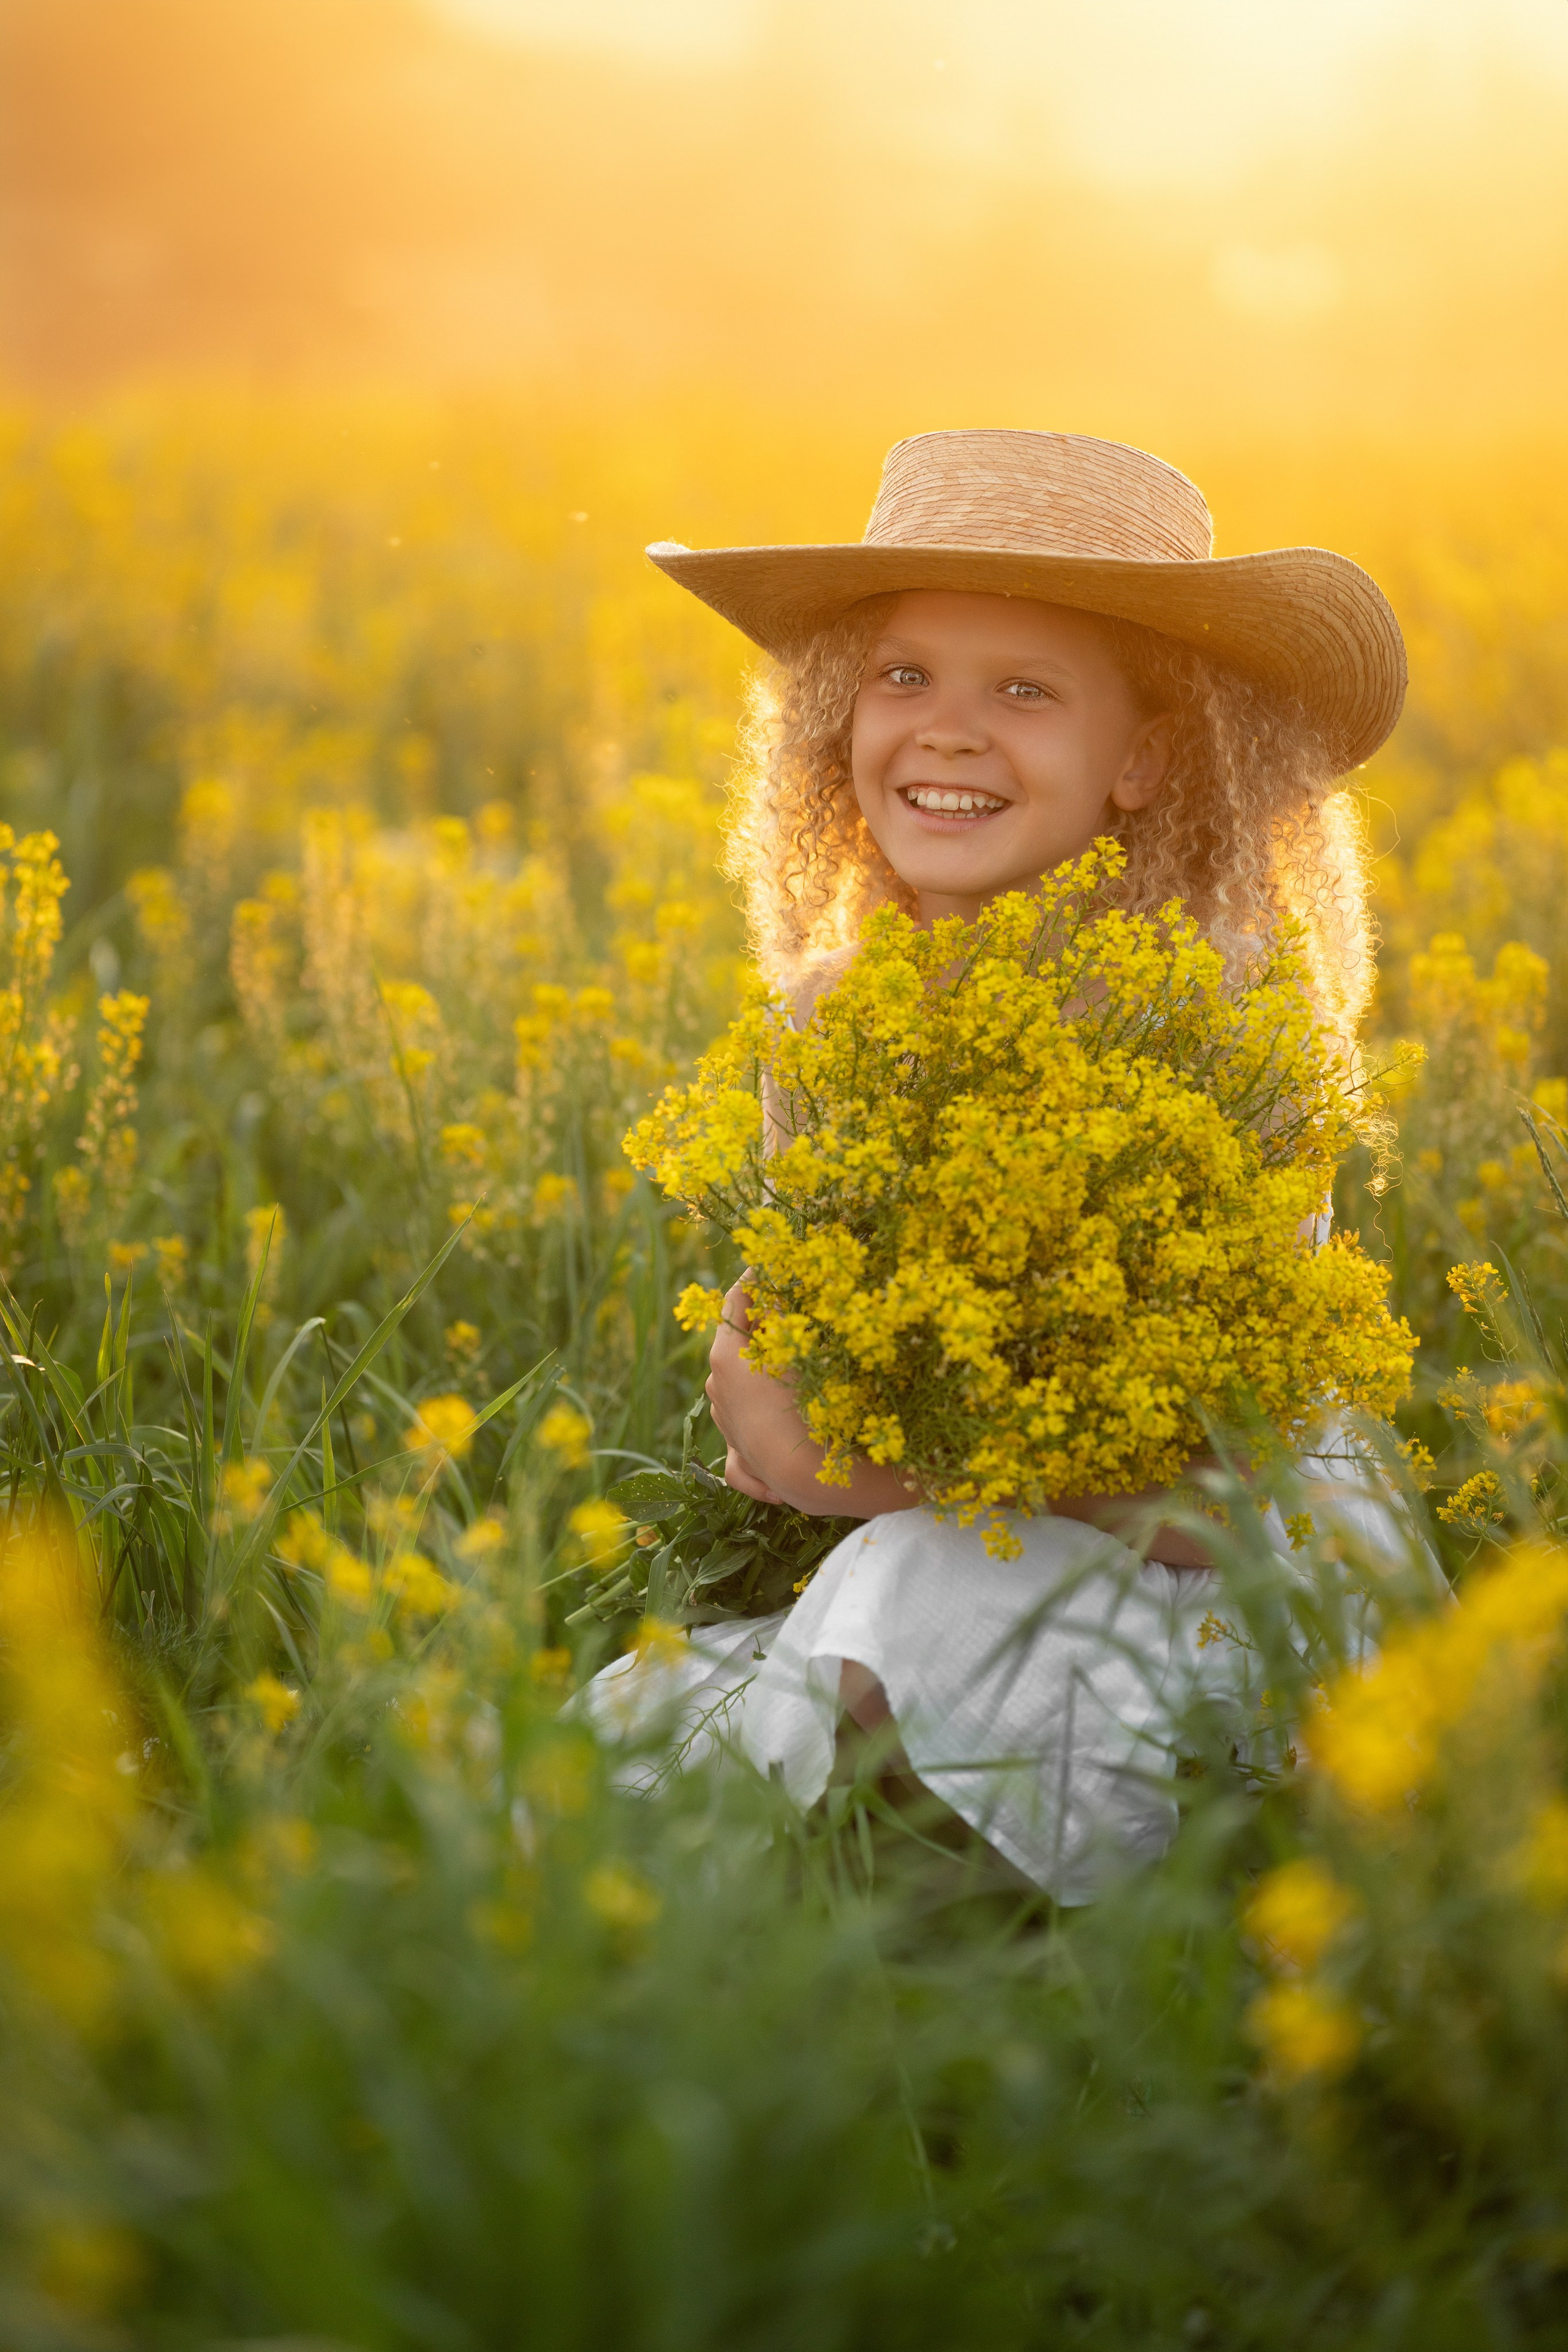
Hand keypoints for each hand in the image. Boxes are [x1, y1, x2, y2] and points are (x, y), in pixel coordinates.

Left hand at [705, 1278, 794, 1503]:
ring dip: (761, 1373)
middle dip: (760, 1328)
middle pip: (734, 1344)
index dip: (752, 1281)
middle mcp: (716, 1386)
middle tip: (787, 1312)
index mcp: (725, 1356)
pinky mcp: (739, 1454)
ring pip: (739, 1386)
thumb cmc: (803, 1404)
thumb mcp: (795, 1348)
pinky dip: (760, 1429)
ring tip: (792, 1365)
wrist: (802, 1472)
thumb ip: (785, 1314)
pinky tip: (776, 1429)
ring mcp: (724, 1420)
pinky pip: (746, 1436)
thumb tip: (779, 1286)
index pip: (733, 1303)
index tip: (766, 1267)